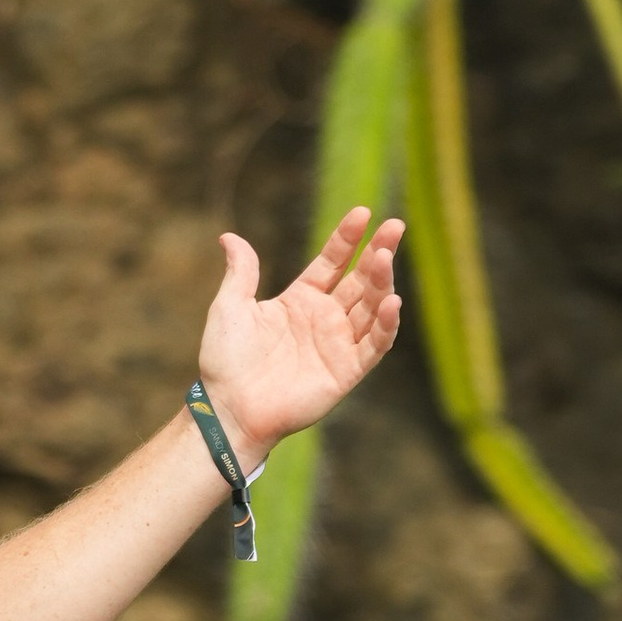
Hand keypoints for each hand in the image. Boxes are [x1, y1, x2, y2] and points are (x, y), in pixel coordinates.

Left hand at [196, 206, 403, 473]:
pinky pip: (374, 345)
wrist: (228, 407)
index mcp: (300, 300)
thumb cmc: (225, 360)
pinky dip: (385, 325)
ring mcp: (338, 344)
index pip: (332, 262)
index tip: (362, 212)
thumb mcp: (230, 307)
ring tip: (386, 256)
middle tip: (395, 226)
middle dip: (379, 252)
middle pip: (360, 279)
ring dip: (383, 282)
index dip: (347, 238)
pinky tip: (392, 301)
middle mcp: (324, 319)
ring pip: (371, 306)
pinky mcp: (346, 371)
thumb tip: (229, 236)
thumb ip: (241, 272)